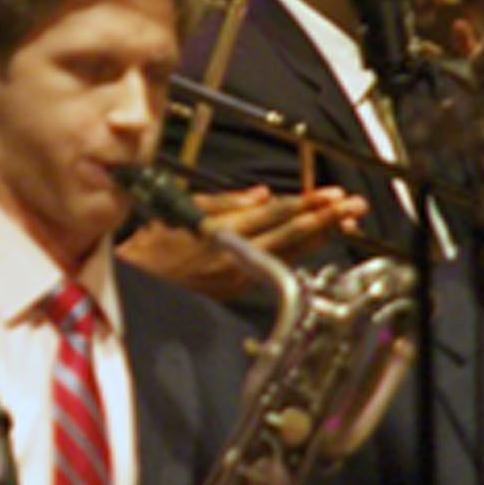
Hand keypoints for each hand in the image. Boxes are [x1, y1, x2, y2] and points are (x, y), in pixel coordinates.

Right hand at [117, 184, 361, 301]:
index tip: (330, 195)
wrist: (131, 283)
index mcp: (221, 233)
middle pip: (289, 235)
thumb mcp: (184, 210)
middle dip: (324, 220)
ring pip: (288, 254)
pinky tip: (316, 244)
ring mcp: (238, 277)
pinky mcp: (236, 289)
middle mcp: (234, 257)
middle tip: (352, 207)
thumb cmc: (150, 244)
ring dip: (320, 237)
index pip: (274, 215)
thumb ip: (226, 202)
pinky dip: (298, 253)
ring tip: (345, 223)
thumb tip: (261, 195)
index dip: (305, 205)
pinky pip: (274, 267)